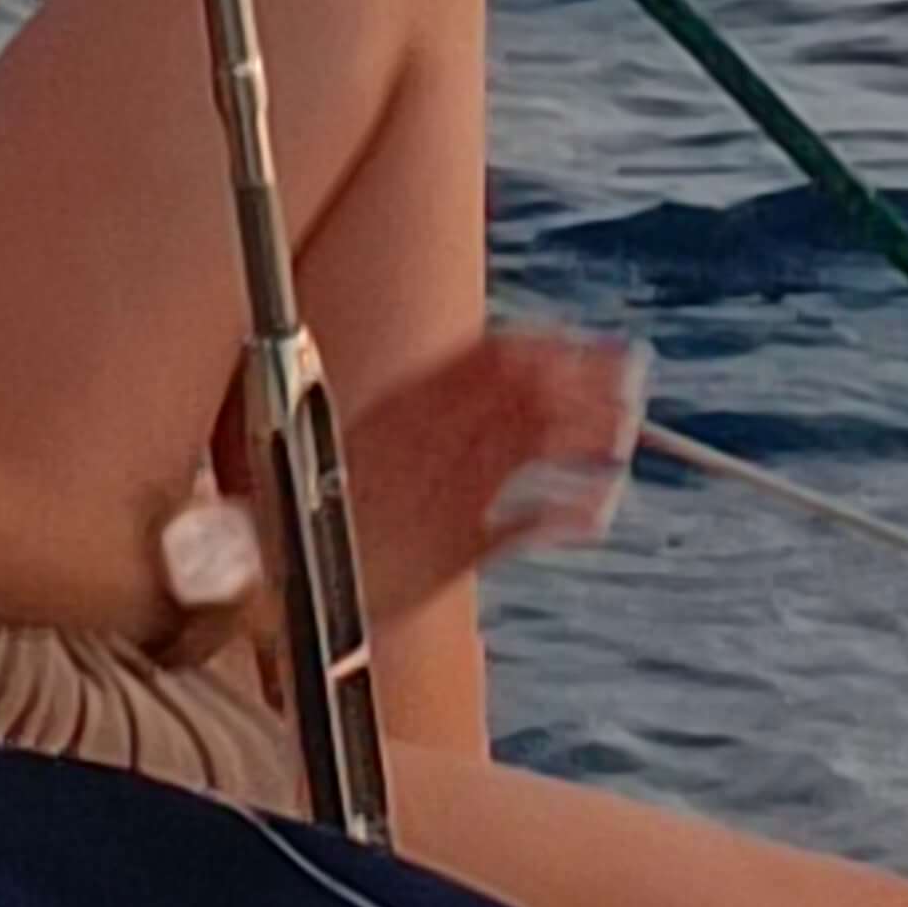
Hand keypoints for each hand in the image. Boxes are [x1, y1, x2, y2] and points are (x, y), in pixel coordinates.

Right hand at [341, 328, 643, 627]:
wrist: (276, 561)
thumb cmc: (321, 498)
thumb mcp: (370, 433)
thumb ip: (428, 408)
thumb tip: (483, 384)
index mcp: (407, 400)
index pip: (493, 355)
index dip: (553, 347)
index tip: (595, 345)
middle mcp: (433, 436)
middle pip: (524, 391)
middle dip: (584, 379)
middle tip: (631, 374)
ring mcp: (448, 490)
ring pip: (531, 444)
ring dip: (585, 431)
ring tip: (625, 431)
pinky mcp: (457, 549)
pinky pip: (525, 524)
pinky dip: (569, 513)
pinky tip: (601, 509)